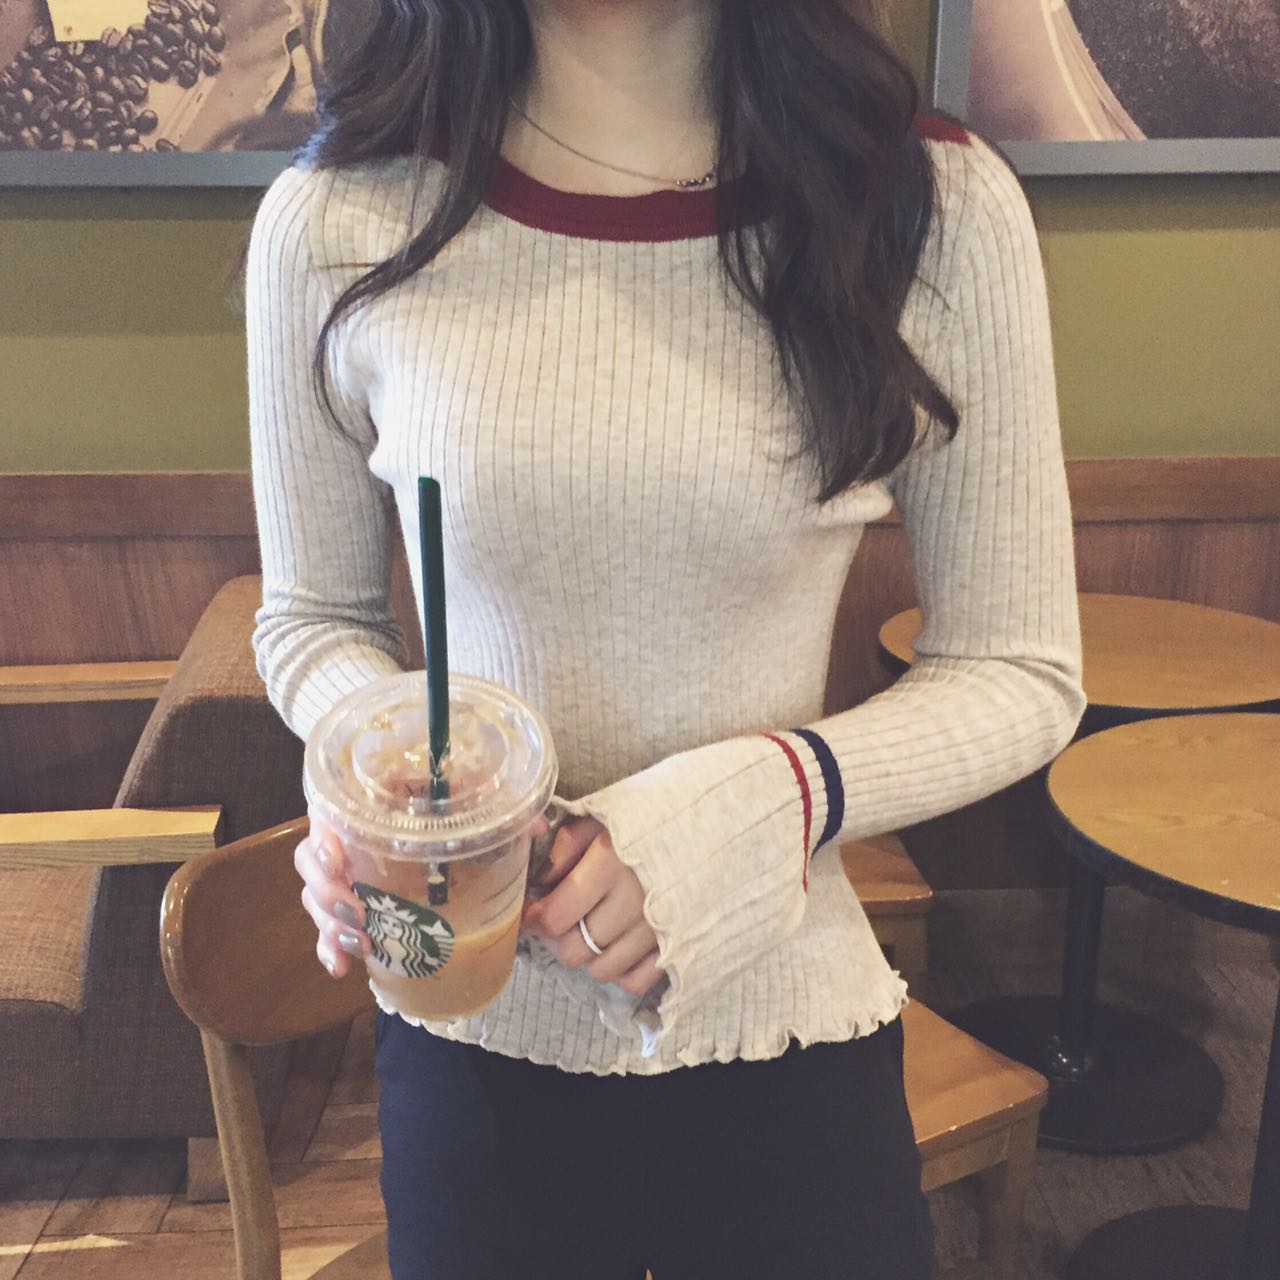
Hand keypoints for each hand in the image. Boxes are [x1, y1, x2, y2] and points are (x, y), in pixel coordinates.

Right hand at [295, 813, 553, 979]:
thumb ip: (495, 808)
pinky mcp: (351, 903)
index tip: (337, 858)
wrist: (434, 814)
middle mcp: (347, 835)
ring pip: (316, 896)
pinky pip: (328, 927)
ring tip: (361, 942)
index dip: (323, 836)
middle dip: (327, 892)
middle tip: (356, 912)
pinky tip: (341, 967)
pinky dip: (331, 948)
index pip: (327, 812)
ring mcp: (345, 872)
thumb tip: (536, 825)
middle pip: (311, 860)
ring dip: (331, 924)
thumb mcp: (467, 796)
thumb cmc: (444, 799)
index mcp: (367, 802)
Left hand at [522, 816, 663, 996]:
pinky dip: (621, 971)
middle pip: (575, 950)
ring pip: (602, 969)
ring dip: (587, 956)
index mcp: (610, 865)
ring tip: (588, 932)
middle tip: (557, 923)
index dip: (535, 919)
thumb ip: (567, 845)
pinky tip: (617, 948)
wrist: (712, 827)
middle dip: (557, 939)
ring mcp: (658, 929)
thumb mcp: (604, 817)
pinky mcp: (678, 945)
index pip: (555, 917)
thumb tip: (541, 882)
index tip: (532, 911)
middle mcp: (634, 903)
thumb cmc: (651, 819)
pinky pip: (637, 981)